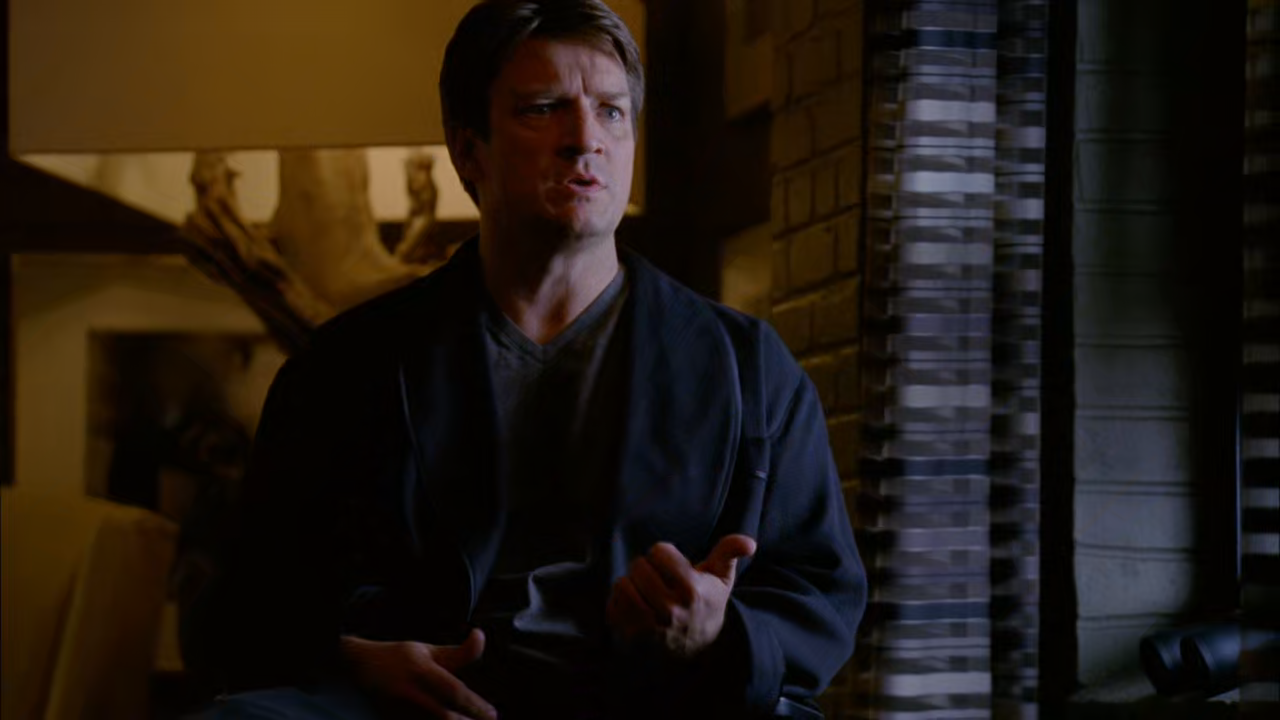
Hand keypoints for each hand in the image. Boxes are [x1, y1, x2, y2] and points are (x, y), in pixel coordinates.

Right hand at [340, 629, 496, 719]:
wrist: (359, 670)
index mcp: (420, 670)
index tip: (492, 714)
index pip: (453, 691)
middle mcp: (410, 693)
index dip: (474, 704)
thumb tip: (481, 636)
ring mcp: (399, 712)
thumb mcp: (427, 651)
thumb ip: (458, 651)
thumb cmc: (399, 658)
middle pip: (444, 717)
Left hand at [606, 534, 756, 658]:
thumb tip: (750, 543)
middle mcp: (671, 610)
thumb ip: (731, 552)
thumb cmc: (707, 603)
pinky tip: (634, 604)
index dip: (663, 554)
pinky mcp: (632, 639)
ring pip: (622, 585)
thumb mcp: (721, 578)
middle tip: (656, 578)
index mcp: (692, 590)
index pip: (659, 551)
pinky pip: (612, 605)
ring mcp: (649, 627)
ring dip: (630, 582)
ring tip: (643, 589)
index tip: (670, 565)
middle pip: (638, 566)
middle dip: (646, 567)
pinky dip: (619, 601)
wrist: (698, 648)